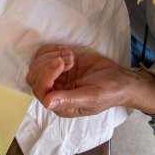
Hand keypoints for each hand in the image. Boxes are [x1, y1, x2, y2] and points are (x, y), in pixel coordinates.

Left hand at [26, 44, 154, 116]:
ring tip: (71, 56)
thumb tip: (47, 103)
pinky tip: (67, 50)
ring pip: (37, 65)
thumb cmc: (109, 92)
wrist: (120, 79)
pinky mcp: (58, 66)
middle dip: (49, 64)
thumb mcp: (92, 96)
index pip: (41, 90)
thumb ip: (69, 99)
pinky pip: (44, 55)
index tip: (61, 63)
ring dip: (52, 56)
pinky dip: (52, 49)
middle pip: (35, 77)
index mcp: (60, 105)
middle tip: (70, 59)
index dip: (46, 75)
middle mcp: (54, 92)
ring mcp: (55, 78)